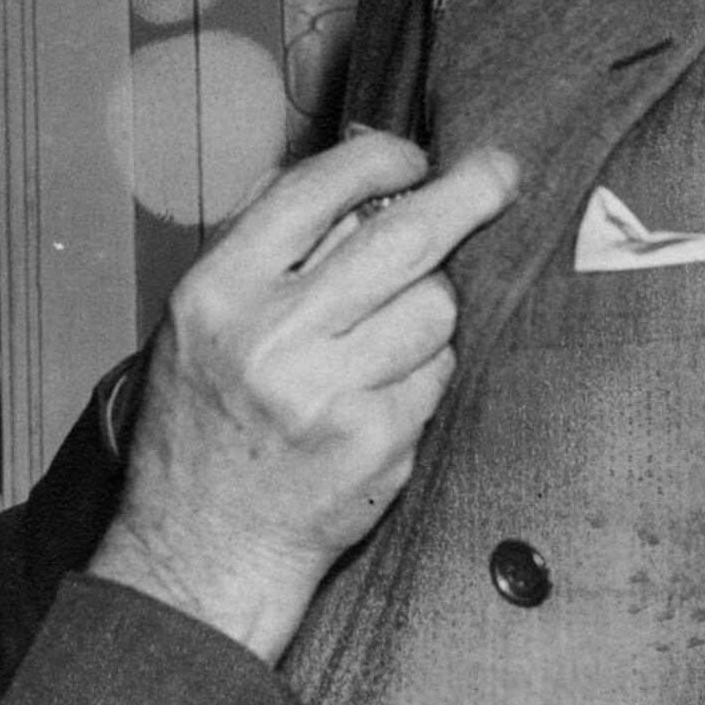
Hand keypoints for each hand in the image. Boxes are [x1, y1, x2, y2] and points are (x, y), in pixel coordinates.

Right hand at [88, 132, 517, 662]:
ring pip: (434, 308)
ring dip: (434, 305)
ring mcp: (329, 395)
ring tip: (394, 331)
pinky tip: (387, 390)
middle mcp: (271, 338)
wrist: (201, 550)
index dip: (378, 159)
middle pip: (400, 239)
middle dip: (467, 195)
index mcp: (218, 292)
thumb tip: (358, 173)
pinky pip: (438, 373)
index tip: (414, 154)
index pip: (313, 192)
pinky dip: (427, 370)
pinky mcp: (377, 443)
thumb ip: (268, 245)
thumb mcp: (201, 322)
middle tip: (502, 172)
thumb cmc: (204, 425)